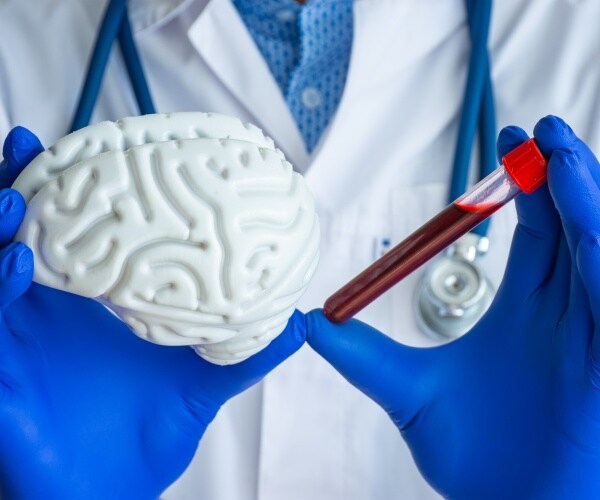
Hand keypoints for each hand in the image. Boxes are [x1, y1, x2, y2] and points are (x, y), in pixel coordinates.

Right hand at [0, 127, 305, 497]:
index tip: (83, 146)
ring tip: (16, 200)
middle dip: (15, 189)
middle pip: (17, 235)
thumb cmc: (145, 439)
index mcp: (89, 305)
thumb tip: (297, 321)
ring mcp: (15, 344)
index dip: (69, 190)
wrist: (112, 494)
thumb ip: (243, 354)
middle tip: (30, 147)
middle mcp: (44, 316)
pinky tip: (17, 263)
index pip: (73, 233)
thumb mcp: (201, 387)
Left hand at [307, 116, 599, 497]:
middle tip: (535, 129)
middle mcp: (566, 312)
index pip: (539, 227)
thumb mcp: (405, 393)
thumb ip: (361, 356)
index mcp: (526, 308)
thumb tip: (307, 323)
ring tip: (560, 156)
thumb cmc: (472, 455)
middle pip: (576, 225)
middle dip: (563, 173)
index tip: (506, 138)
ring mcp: (593, 336)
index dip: (528, 183)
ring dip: (588, 201)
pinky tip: (586, 223)